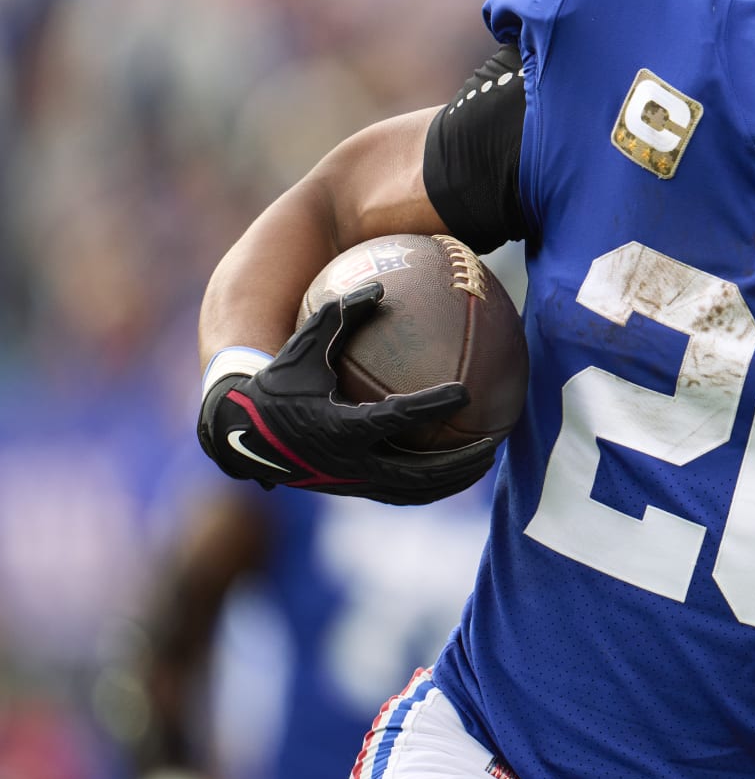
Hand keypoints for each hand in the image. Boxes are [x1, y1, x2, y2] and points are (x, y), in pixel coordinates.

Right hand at [196, 282, 498, 505]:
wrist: (238, 434)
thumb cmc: (274, 382)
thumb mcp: (302, 346)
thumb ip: (339, 315)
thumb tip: (376, 285)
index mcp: (338, 427)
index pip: (395, 419)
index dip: (432, 407)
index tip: (465, 393)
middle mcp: (348, 462)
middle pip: (418, 472)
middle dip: (459, 461)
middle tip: (493, 442)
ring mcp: (351, 482)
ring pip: (413, 490)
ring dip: (451, 479)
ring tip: (484, 461)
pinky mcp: (351, 489)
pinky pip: (400, 493)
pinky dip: (429, 485)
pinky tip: (452, 468)